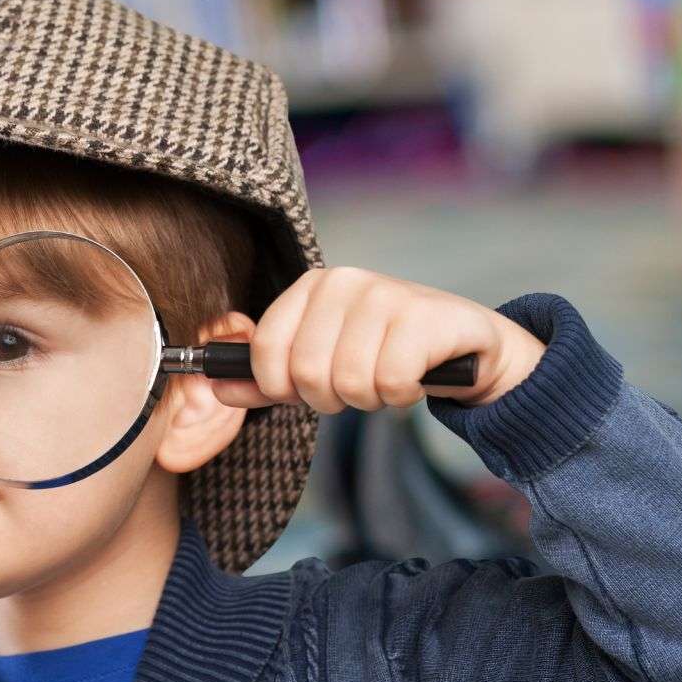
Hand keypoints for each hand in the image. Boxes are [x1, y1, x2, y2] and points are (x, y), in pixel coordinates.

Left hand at [218, 267, 546, 413]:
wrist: (466, 344)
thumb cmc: (386, 352)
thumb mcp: (322, 362)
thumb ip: (267, 378)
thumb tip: (215, 388)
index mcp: (312, 286)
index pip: (266, 352)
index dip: (283, 388)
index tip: (310, 388)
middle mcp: (346, 281)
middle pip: (305, 374)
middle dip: (332, 398)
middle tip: (359, 386)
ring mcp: (387, 294)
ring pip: (348, 383)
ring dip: (371, 399)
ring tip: (388, 380)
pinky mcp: (423, 318)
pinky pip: (390, 383)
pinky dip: (402, 396)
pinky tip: (415, 378)